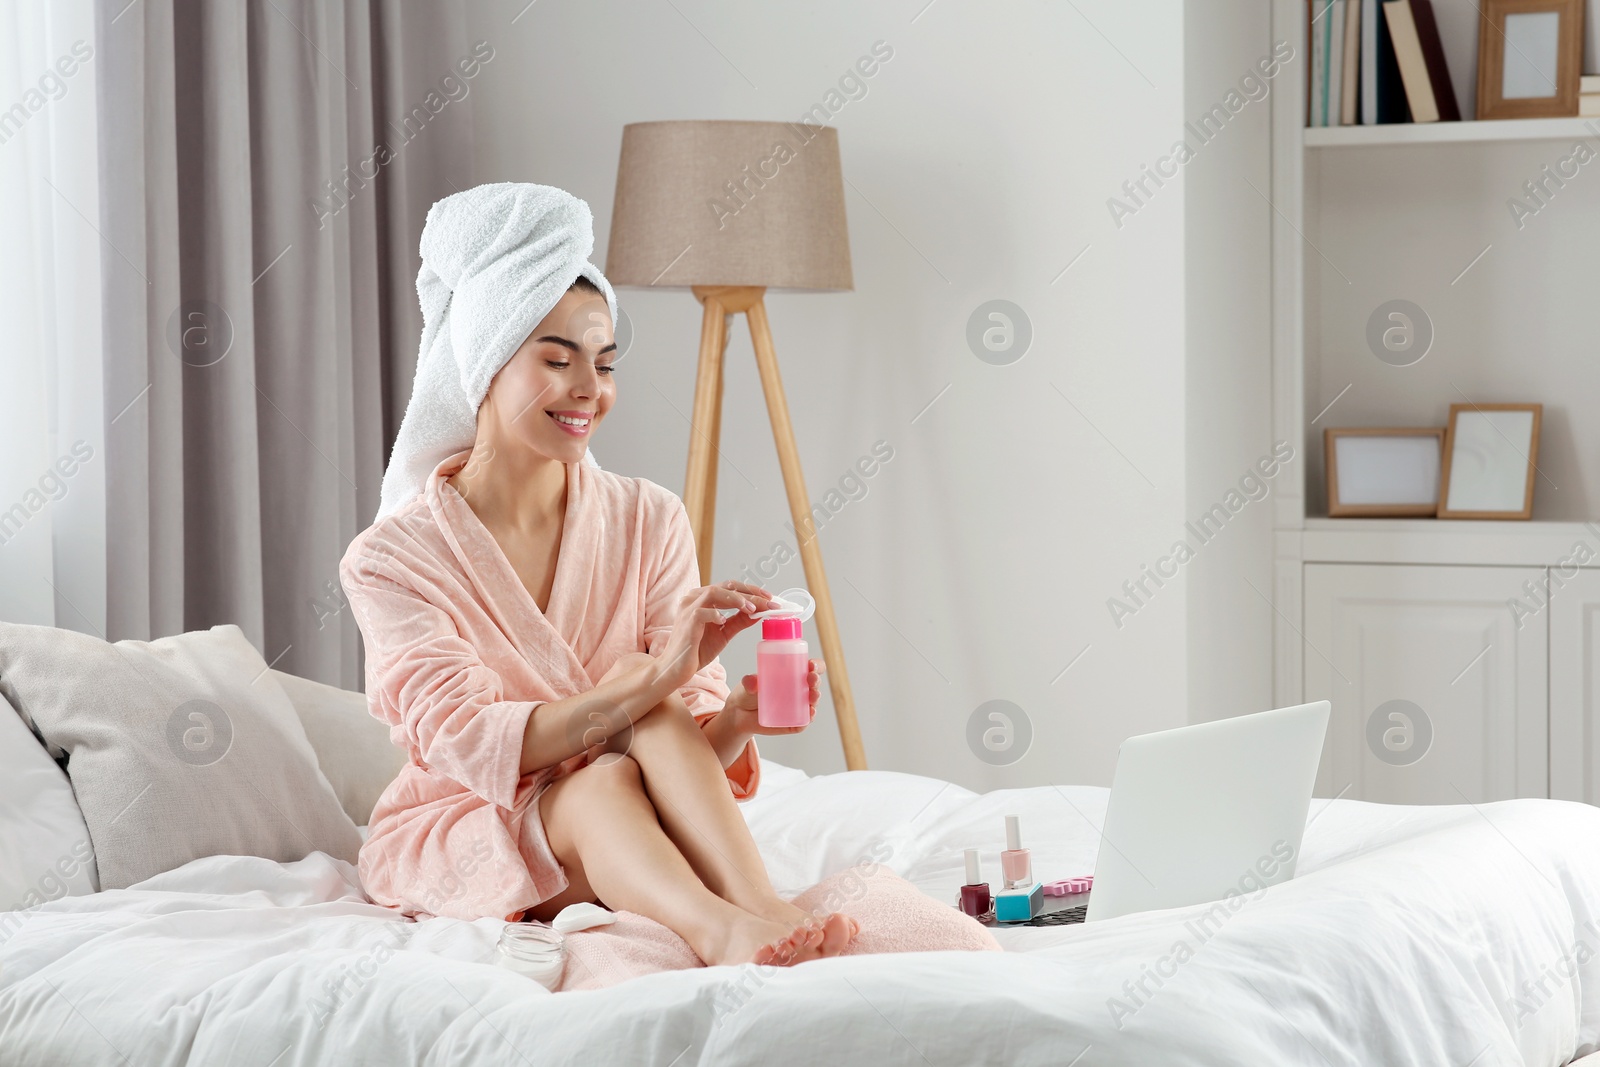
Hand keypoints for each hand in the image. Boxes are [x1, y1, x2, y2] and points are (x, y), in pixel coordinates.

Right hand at [654, 580, 777, 691]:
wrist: (676, 669)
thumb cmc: (696, 650)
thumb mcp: (724, 633)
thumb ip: (739, 621)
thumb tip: (760, 612)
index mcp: (703, 598)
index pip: (731, 586)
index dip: (751, 590)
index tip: (770, 598)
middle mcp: (694, 598)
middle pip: (726, 586)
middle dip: (750, 593)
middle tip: (769, 602)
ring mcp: (688, 608)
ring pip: (714, 592)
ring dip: (736, 599)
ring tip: (752, 609)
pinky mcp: (685, 622)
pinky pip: (701, 612)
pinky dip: (715, 614)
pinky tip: (725, 621)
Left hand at [722, 658, 825, 734]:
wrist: (740, 715)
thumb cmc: (749, 693)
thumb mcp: (748, 684)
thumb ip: (749, 681)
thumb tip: (751, 682)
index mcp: (792, 675)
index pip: (811, 668)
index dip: (816, 665)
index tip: (811, 664)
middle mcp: (799, 690)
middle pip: (814, 684)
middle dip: (816, 680)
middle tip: (811, 679)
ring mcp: (798, 706)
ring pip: (812, 702)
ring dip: (815, 697)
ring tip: (812, 696)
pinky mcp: (794, 722)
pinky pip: (805, 720)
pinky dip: (810, 717)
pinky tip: (810, 713)